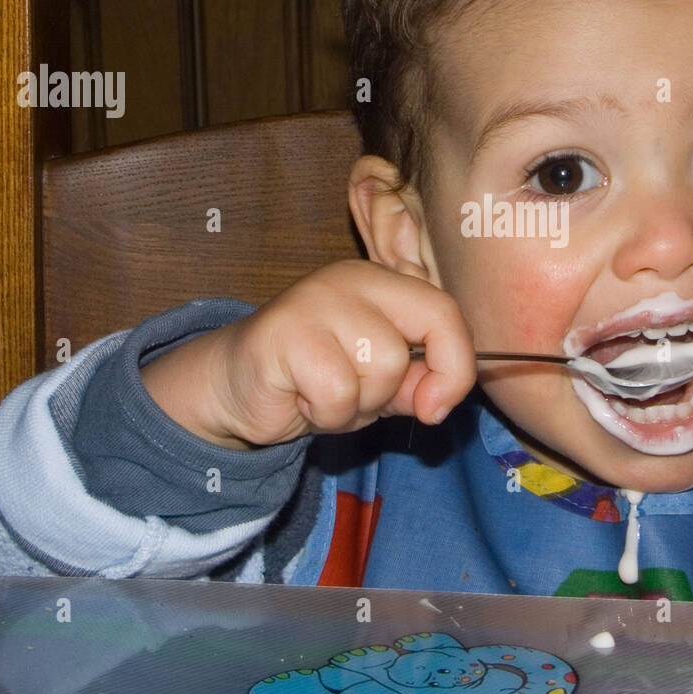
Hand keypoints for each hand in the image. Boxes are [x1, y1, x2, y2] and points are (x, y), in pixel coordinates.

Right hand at [140, 260, 476, 448]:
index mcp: (383, 282)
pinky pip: (337, 392)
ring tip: (323, 394)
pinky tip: (301, 398)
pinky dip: (326, 413)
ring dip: (355, 405)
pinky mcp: (282, 333)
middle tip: (355, 395)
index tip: (436, 408)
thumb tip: (440, 400)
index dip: (454, 368)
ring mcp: (314, 301)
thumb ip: (419, 383)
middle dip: (389, 391)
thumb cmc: (317, 381)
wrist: (238, 388)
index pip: (445, 313)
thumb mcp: (381, 385)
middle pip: (407, 349)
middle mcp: (350, 279)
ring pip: (378, 370)